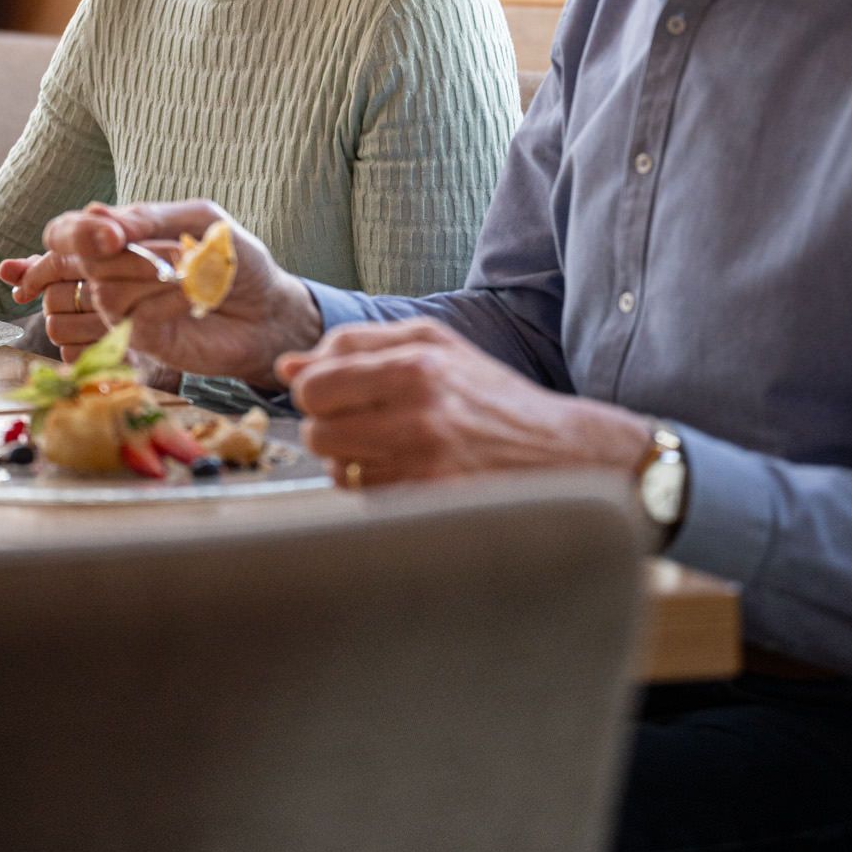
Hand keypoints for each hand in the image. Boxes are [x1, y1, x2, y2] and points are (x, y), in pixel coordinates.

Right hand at [0, 199, 322, 389]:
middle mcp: (110, 274)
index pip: (63, 234)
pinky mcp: (140, 342)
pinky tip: (194, 297)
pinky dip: (168, 301)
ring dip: (154, 276)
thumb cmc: (232, 256)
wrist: (267, 307)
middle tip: (178, 250)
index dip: (75, 235)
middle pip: (79, 263)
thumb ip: (148, 218)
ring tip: (193, 271)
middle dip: (126, 255)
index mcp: (116, 237)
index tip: (113, 236)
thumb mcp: (197, 219)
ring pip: (106, 292)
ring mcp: (122, 311)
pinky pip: (135, 319)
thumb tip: (96, 217)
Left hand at [277, 319, 653, 488]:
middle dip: (327, 429)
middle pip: (316, 427)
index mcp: (417, 361)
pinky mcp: (433, 503)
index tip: (333, 396)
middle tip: (359, 427)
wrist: (564, 454)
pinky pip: (366, 499)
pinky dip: (375, 491)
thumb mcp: (434, 349)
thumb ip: (358, 347)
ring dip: (349, 464)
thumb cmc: (492, 398)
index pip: (316, 380)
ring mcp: (426, 461)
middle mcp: (419, 408)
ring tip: (386, 452)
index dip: (314, 391)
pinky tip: (406, 478)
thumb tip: (287, 365)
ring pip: (336, 468)